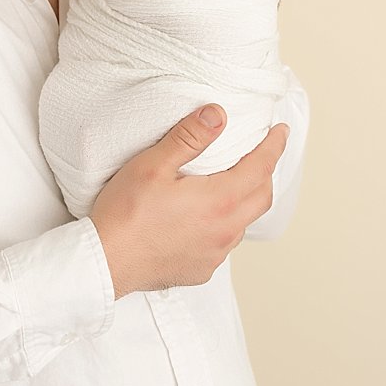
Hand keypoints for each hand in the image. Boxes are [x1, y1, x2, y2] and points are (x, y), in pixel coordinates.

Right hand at [89, 105, 288, 298]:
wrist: (104, 263)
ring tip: (232, 185)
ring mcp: (215, 255)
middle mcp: (225, 231)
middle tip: (261, 154)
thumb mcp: (153, 164)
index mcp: (220, 201)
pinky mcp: (201, 270)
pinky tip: (205, 219)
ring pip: (243, 223)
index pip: (261, 167)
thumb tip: (217, 115)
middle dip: (265, 172)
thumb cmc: (125, 213)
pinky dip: (224, 225)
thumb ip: (189, 138)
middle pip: (261, 197)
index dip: (274, 146)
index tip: (281, 131)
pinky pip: (223, 244)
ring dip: (245, 201)